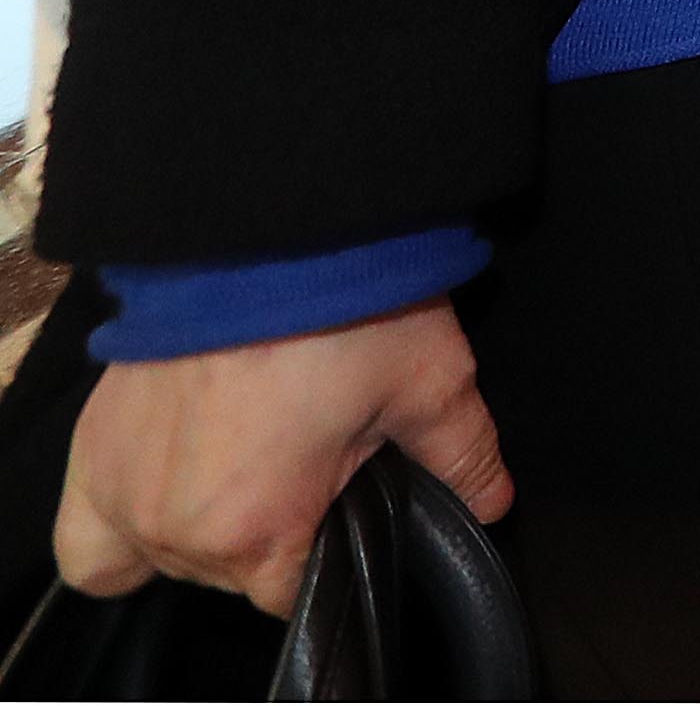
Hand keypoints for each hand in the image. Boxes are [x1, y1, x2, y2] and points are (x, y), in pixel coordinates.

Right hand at [58, 302, 509, 619]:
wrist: (261, 227)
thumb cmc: (349, 307)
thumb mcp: (430, 384)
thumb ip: (463, 458)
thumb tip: (492, 503)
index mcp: (255, 532)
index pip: (293, 593)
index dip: (328, 551)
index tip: (344, 503)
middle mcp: (174, 531)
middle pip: (229, 575)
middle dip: (272, 530)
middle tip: (307, 455)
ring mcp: (120, 493)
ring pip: (164, 557)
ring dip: (202, 526)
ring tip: (248, 460)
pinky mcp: (89, 450)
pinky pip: (86, 539)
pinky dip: (122, 528)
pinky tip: (172, 489)